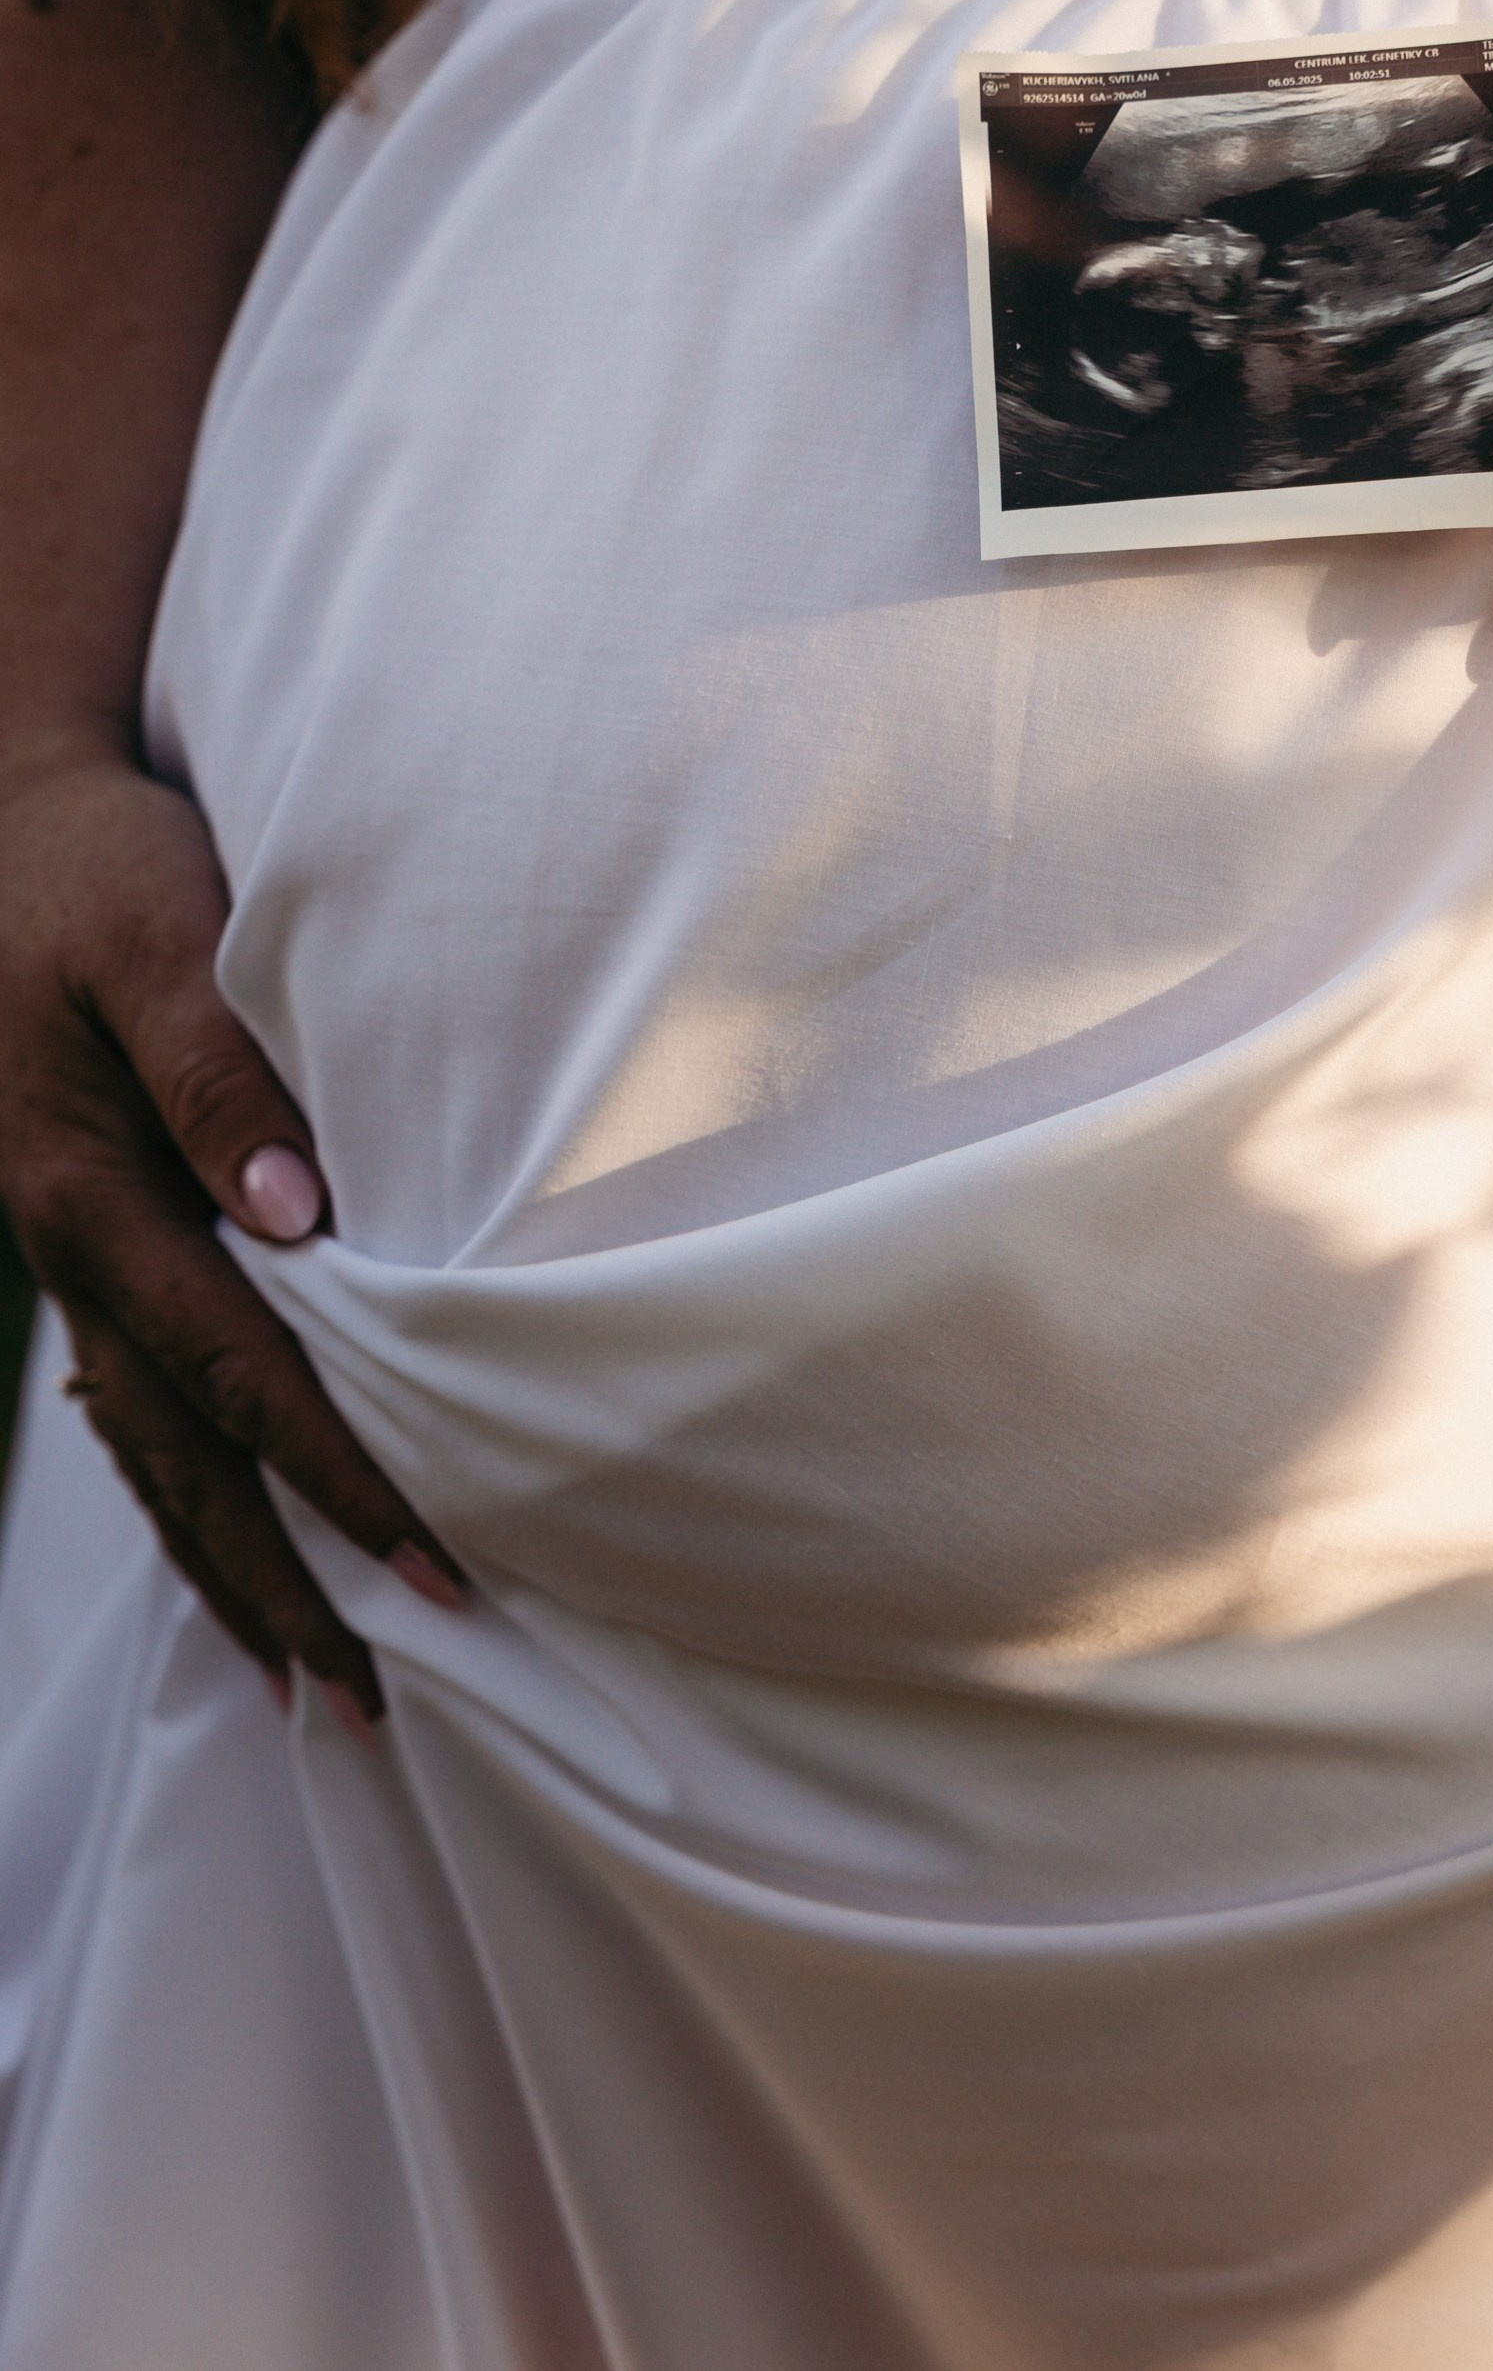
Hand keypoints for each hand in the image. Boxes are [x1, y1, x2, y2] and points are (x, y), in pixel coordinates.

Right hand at [0, 744, 462, 1722]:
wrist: (5, 813)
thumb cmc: (99, 864)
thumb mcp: (156, 933)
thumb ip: (222, 1065)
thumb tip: (297, 1214)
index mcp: (89, 1188)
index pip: (238, 1367)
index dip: (335, 1469)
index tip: (431, 1559)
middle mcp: (71, 1245)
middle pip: (179, 1457)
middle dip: (278, 1581)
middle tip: (372, 1698)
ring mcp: (68, 1251)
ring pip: (147, 1448)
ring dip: (228, 1564)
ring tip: (307, 1677)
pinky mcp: (84, 1231)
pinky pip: (133, 1395)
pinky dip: (185, 1487)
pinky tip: (229, 1541)